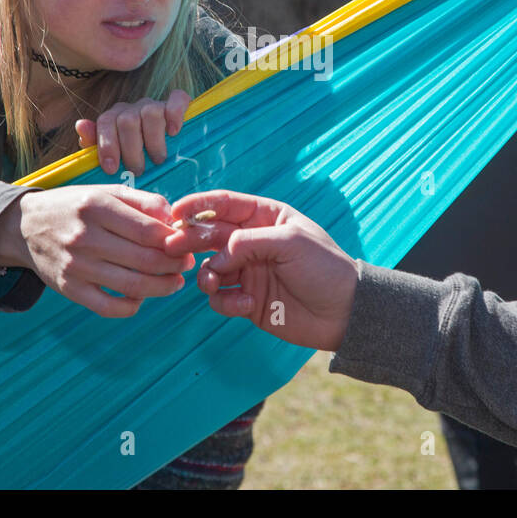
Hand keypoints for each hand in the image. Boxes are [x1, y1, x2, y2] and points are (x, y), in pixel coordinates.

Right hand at [0, 185, 195, 317]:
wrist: (25, 226)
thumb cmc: (75, 207)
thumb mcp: (106, 192)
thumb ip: (143, 201)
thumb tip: (174, 219)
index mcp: (97, 207)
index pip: (149, 230)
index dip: (175, 241)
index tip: (187, 244)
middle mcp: (85, 237)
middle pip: (145, 259)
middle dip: (175, 265)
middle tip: (187, 264)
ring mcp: (76, 266)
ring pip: (132, 285)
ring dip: (162, 287)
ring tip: (174, 282)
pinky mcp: (68, 289)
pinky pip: (108, 307)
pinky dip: (131, 306)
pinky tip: (141, 298)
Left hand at [76, 90, 191, 176]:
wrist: (160, 150)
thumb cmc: (131, 158)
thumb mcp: (110, 156)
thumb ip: (93, 143)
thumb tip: (81, 125)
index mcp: (114, 118)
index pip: (105, 122)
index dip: (107, 146)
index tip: (112, 169)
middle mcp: (132, 109)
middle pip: (128, 121)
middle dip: (132, 149)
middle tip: (138, 171)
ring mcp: (154, 105)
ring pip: (151, 113)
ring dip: (154, 140)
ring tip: (157, 159)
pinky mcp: (175, 105)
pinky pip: (177, 99)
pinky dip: (176, 114)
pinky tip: (174, 132)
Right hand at [163, 190, 357, 351]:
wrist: (343, 312)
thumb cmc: (324, 267)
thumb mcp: (290, 243)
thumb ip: (249, 241)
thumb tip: (218, 253)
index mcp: (265, 217)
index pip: (224, 205)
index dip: (197, 206)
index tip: (174, 213)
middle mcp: (252, 241)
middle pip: (209, 236)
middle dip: (190, 240)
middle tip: (173, 248)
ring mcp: (248, 270)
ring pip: (210, 269)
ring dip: (206, 276)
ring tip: (214, 284)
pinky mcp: (247, 299)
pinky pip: (221, 298)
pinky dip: (225, 302)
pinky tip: (246, 305)